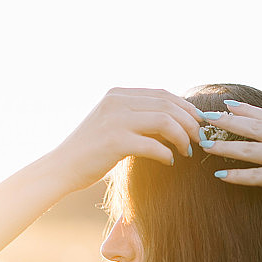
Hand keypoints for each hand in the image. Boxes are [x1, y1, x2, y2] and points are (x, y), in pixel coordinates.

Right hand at [52, 87, 202, 190]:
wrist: (61, 168)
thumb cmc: (91, 151)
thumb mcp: (113, 125)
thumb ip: (138, 118)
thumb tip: (175, 123)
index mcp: (118, 94)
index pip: (162, 94)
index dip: (186, 107)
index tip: (199, 122)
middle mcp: (117, 101)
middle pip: (168, 105)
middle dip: (190, 122)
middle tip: (199, 139)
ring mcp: (116, 120)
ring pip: (165, 122)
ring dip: (183, 137)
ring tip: (187, 151)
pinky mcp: (115, 141)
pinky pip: (154, 145)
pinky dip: (167, 154)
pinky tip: (170, 162)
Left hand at [198, 101, 261, 237]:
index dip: (246, 110)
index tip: (227, 104)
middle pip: (255, 126)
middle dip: (227, 121)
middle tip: (205, 116)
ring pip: (249, 148)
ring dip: (223, 147)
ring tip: (204, 144)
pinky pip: (254, 175)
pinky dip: (236, 176)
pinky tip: (219, 177)